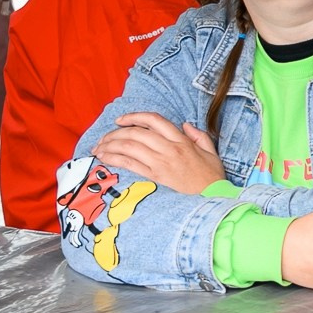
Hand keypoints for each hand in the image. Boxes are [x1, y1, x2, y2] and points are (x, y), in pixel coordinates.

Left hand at [91, 112, 223, 193]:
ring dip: (110, 145)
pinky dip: (114, 158)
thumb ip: (198, 135)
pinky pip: (130, 164)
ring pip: (129, 146)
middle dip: (115, 133)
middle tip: (103, 137)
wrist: (213, 196)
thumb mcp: (211, 151)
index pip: (154, 120)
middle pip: (136, 133)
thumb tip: (185, 125)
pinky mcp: (155, 177)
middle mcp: (169, 148)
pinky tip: (104, 158)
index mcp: (182, 140)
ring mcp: (161, 163)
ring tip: (99, 148)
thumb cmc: (212, 176)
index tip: (120, 120)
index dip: (134, 116)